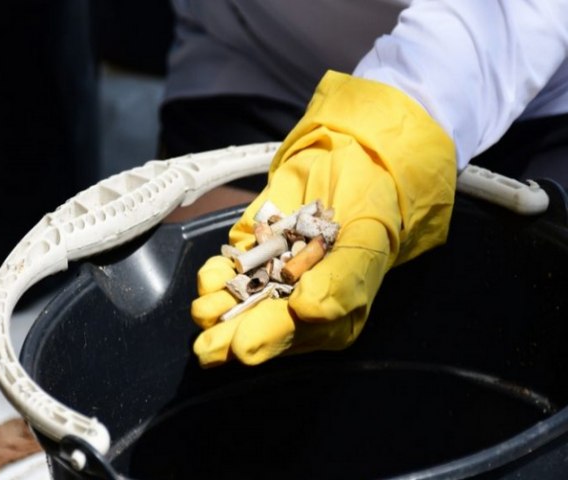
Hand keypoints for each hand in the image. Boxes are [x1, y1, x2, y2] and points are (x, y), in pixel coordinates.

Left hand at [191, 70, 456, 366]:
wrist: (351, 160)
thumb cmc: (370, 205)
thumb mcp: (366, 240)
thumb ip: (341, 281)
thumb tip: (306, 312)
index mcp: (333, 312)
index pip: (295, 333)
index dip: (268, 339)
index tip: (241, 347)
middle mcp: (299, 302)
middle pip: (259, 325)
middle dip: (232, 334)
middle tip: (206, 346)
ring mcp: (272, 278)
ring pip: (238, 302)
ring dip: (218, 307)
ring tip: (204, 308)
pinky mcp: (253, 255)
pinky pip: (229, 272)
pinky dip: (216, 276)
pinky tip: (209, 279)